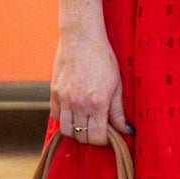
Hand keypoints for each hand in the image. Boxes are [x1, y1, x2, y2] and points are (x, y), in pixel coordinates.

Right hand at [51, 26, 128, 143]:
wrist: (81, 38)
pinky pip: (55, 116)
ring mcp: (64, 98)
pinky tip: (72, 111)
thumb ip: (118, 111)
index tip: (107, 134)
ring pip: (66, 130)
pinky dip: (63, 118)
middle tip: (97, 127)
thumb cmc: (102, 58)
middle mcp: (79, 104)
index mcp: (97, 103)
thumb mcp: (117, 85)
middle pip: (81, 137)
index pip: (96, 137)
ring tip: (84, 121)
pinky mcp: (54, 92)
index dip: (103, 140)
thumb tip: (125, 130)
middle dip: (90, 136)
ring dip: (76, 130)